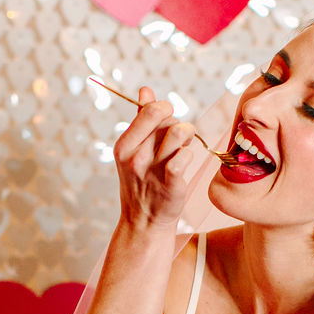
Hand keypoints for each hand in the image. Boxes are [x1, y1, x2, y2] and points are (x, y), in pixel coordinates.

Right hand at [113, 86, 196, 230]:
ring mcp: (151, 171)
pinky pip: (185, 157)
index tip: (168, 123)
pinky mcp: (169, 185)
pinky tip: (185, 163)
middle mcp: (134, 156)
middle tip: (179, 138)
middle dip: (178, 124)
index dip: (166, 111)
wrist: (144, 223)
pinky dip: (189, 156)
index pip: (151, 109)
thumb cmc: (143, 182)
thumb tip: (145, 90)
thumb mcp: (134, 150)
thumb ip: (141, 119)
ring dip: (188, 137)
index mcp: (124, 145)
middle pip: (168, 119)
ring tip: (184, 147)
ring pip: (179, 132)